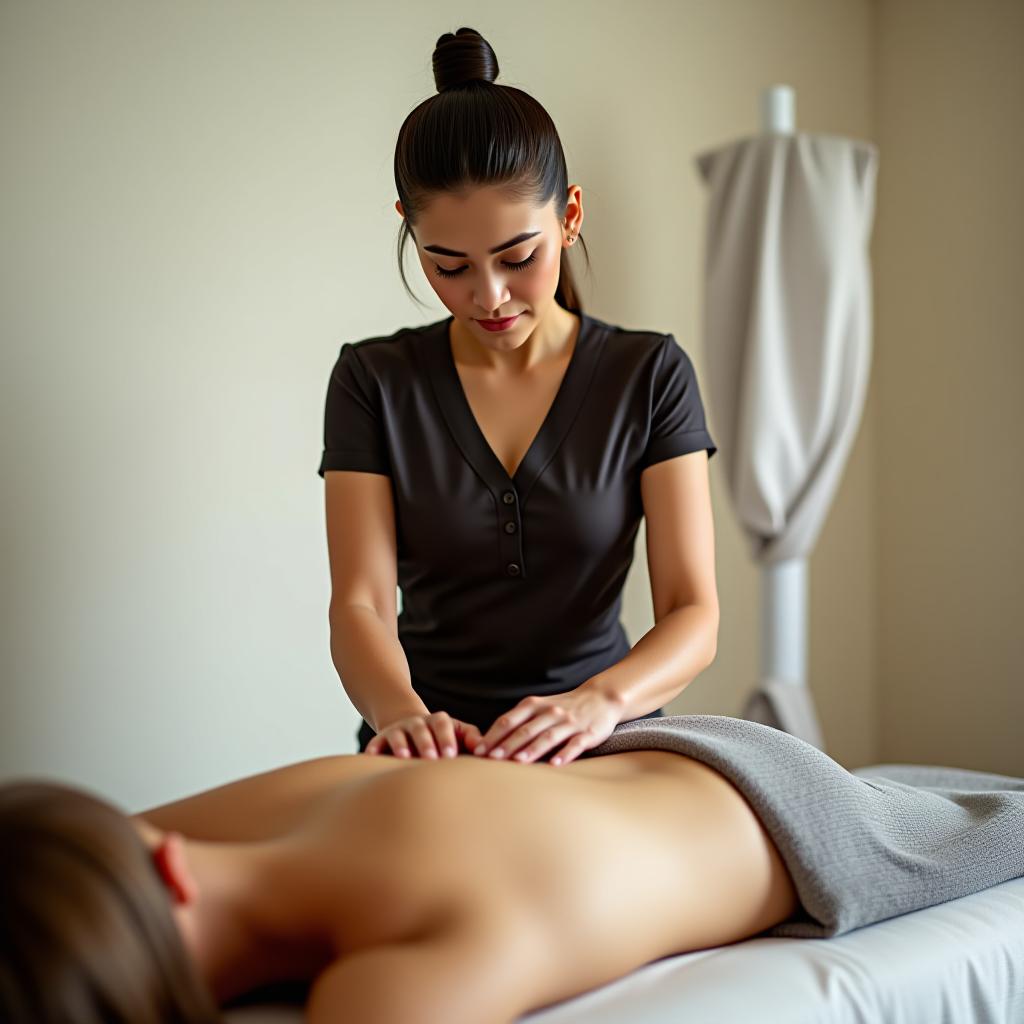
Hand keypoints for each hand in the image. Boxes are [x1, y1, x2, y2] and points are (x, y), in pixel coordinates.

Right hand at [365, 711, 483, 759]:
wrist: (411, 726)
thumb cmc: (442, 737)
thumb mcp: (457, 733)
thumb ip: (471, 738)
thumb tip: (485, 748)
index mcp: (437, 721)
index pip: (442, 724)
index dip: (446, 737)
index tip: (451, 754)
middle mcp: (416, 723)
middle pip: (420, 728)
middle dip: (425, 742)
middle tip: (432, 758)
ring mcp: (397, 730)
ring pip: (397, 734)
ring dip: (400, 744)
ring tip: (404, 757)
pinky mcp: (381, 739)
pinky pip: (375, 743)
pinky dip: (372, 749)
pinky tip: (370, 759)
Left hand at [473, 689, 621, 766]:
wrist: (600, 698)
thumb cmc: (562, 707)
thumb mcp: (539, 708)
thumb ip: (519, 722)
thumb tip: (491, 743)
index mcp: (534, 706)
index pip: (508, 721)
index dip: (493, 735)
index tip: (478, 751)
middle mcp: (549, 712)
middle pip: (525, 730)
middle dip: (507, 744)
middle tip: (492, 759)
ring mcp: (569, 722)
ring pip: (548, 736)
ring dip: (532, 749)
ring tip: (518, 762)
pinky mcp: (587, 733)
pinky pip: (574, 744)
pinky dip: (564, 754)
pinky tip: (555, 765)